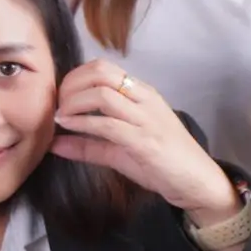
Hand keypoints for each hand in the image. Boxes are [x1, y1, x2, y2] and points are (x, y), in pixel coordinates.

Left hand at [49, 61, 238, 223]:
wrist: (197, 182)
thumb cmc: (161, 163)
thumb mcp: (118, 150)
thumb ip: (86, 145)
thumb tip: (52, 143)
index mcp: (141, 94)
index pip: (102, 68)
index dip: (74, 78)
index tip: (59, 97)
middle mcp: (144, 99)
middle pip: (100, 73)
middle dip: (70, 85)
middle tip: (57, 105)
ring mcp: (147, 119)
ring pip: (102, 94)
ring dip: (73, 103)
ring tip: (61, 117)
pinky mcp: (146, 141)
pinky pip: (109, 124)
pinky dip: (83, 123)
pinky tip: (69, 127)